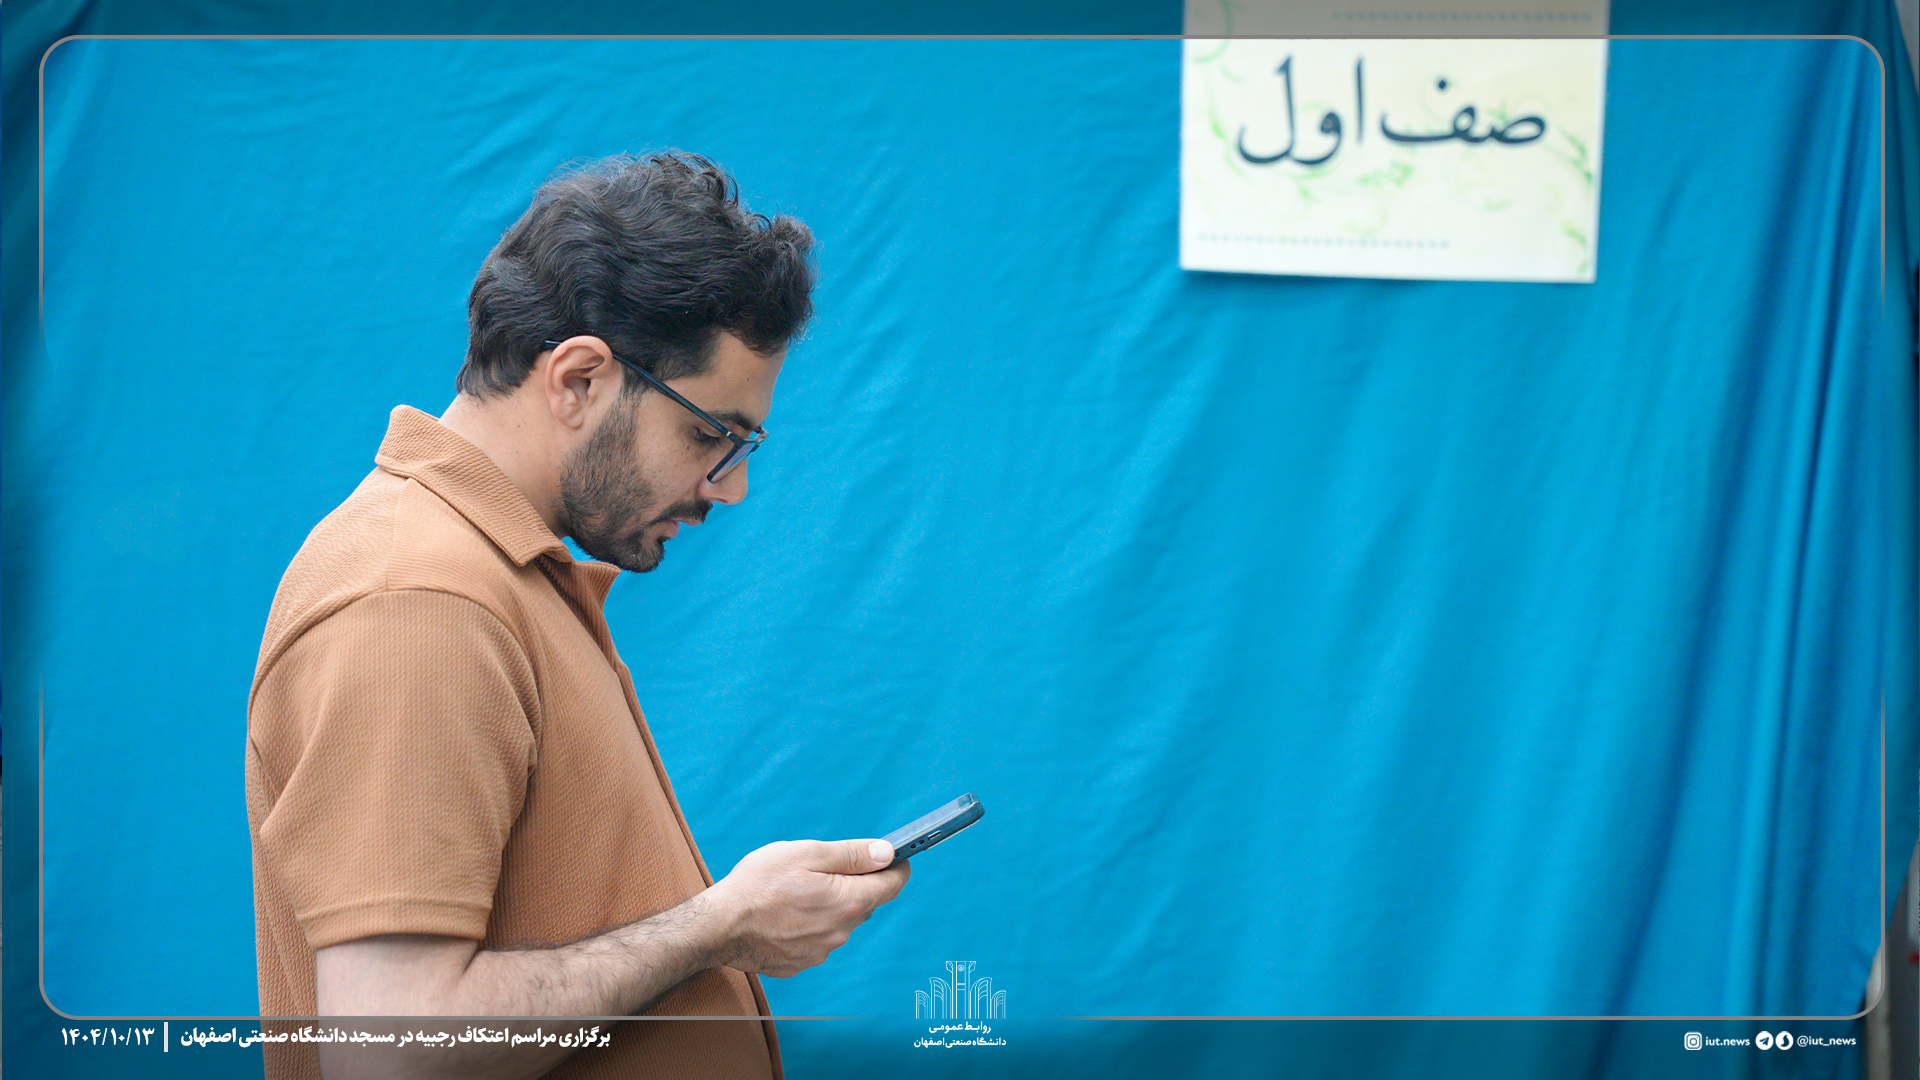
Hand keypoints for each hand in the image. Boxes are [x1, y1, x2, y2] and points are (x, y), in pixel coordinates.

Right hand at [705, 838, 911, 977]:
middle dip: (854, 883)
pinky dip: (809, 923)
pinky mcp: (801, 962)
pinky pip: (817, 938)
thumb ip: (852, 854)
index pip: (893, 884)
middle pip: (865, 902)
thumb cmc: (758, 885)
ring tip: (795, 891)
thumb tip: (888, 852)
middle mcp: (841, 932)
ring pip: (839, 920)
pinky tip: (785, 913)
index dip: (896, 866)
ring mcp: (821, 951)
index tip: (892, 855)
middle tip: (824, 867)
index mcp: (849, 902)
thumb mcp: (807, 854)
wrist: (719, 927)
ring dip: (829, 904)